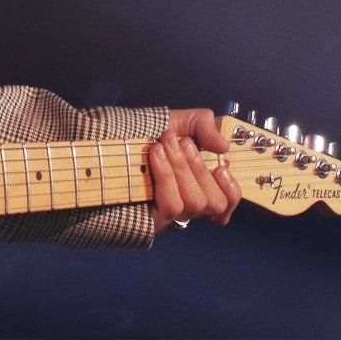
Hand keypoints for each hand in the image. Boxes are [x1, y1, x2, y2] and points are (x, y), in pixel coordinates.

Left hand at [146, 107, 240, 234]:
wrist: (108, 139)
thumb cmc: (147, 133)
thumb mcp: (180, 121)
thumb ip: (204, 126)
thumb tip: (223, 147)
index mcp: (198, 186)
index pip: (226, 204)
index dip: (232, 191)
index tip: (220, 167)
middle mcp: (186, 205)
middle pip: (213, 203)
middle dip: (200, 168)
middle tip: (182, 142)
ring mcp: (168, 214)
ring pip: (193, 203)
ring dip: (181, 168)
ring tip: (164, 144)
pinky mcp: (150, 218)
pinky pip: (171, 204)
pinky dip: (166, 175)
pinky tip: (156, 155)